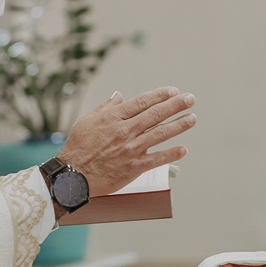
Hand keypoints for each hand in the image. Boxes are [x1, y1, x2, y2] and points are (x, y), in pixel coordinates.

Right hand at [58, 86, 194, 196]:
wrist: (73, 175)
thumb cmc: (78, 147)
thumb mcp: (87, 121)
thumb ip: (106, 107)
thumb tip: (118, 95)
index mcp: (114, 118)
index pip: (142, 102)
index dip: (160, 95)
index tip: (173, 91)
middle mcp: (126, 131)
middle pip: (156, 114)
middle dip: (176, 105)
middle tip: (190, 99)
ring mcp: (131, 149)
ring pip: (161, 134)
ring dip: (179, 125)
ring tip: (192, 118)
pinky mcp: (134, 167)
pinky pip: (157, 159)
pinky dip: (171, 154)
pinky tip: (183, 149)